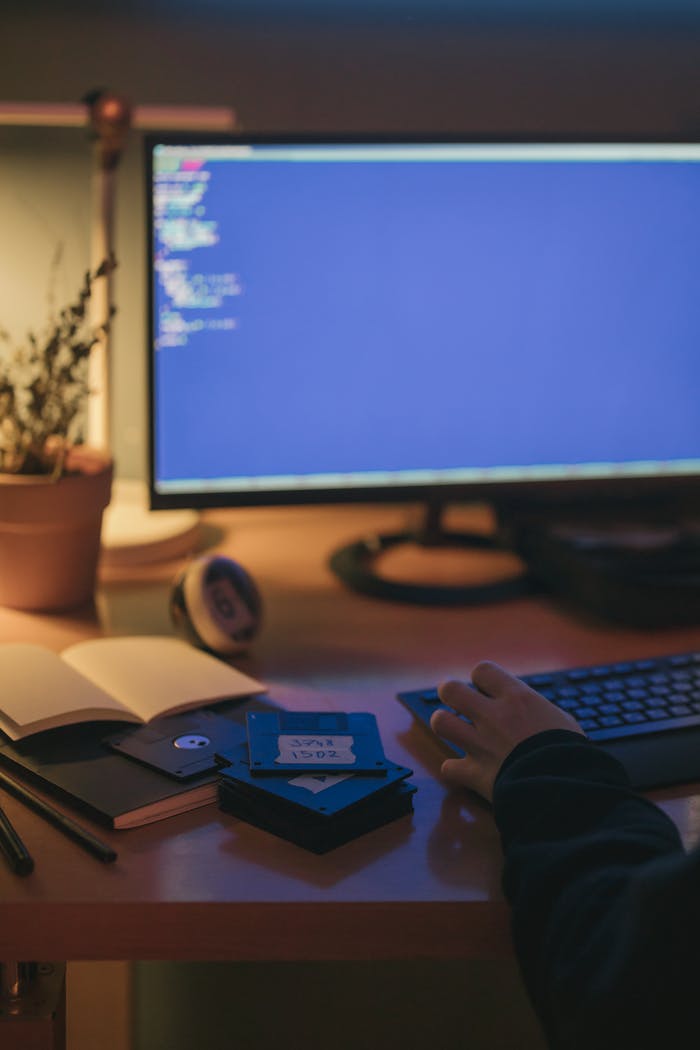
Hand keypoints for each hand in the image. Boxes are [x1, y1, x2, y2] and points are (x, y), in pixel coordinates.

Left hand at [430, 660, 584, 802]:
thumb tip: (530, 711)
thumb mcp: (562, 721)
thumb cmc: (572, 754)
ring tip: (456, 730)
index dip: (481, 679)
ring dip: (446, 726)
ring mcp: (480, 744)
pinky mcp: (476, 773)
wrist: (566, 790)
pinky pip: (449, 767)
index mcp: (517, 698)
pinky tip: (464, 769)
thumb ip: (537, 711)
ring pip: (442, 723)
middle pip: (450, 689)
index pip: (482, 670)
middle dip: (449, 693)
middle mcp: (493, 716)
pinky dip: (455, 769)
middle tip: (457, 702)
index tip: (486, 690)